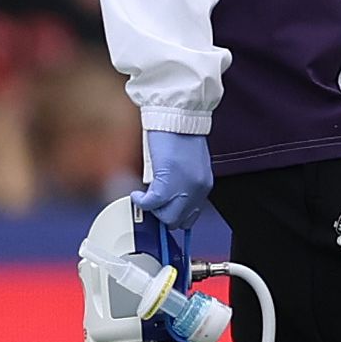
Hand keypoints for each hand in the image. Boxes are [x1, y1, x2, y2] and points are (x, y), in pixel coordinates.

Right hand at [131, 129, 213, 262]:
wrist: (178, 121)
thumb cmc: (181, 136)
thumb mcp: (188, 166)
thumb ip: (183, 183)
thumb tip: (169, 197)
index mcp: (203, 184)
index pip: (191, 214)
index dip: (174, 216)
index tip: (163, 213)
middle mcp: (197, 189)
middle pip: (179, 220)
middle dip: (162, 215)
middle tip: (151, 205)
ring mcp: (184, 189)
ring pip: (166, 216)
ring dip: (152, 209)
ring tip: (145, 196)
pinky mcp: (167, 184)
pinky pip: (151, 204)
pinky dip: (141, 201)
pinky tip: (137, 194)